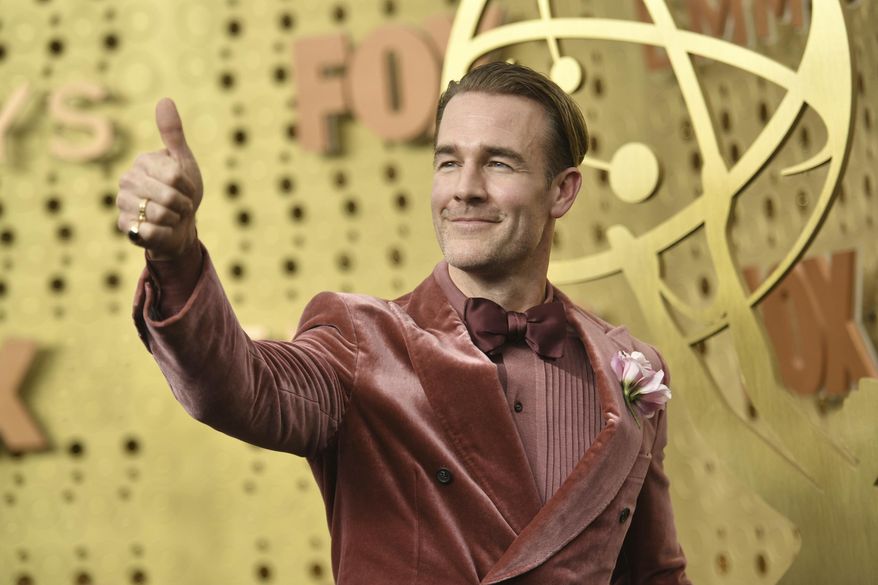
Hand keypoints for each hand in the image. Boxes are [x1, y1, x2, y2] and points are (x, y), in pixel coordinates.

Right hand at [116, 98, 203, 259]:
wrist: (180, 225)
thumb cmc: (183, 192)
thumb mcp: (183, 161)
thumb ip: (173, 133)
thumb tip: (164, 100)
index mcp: (142, 162)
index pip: (174, 176)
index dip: (188, 186)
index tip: (186, 188)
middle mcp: (127, 180)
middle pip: (167, 196)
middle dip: (183, 204)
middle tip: (181, 205)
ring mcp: (122, 203)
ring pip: (160, 214)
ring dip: (175, 219)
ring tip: (171, 216)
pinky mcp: (125, 226)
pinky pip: (151, 231)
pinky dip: (164, 232)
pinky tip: (160, 229)